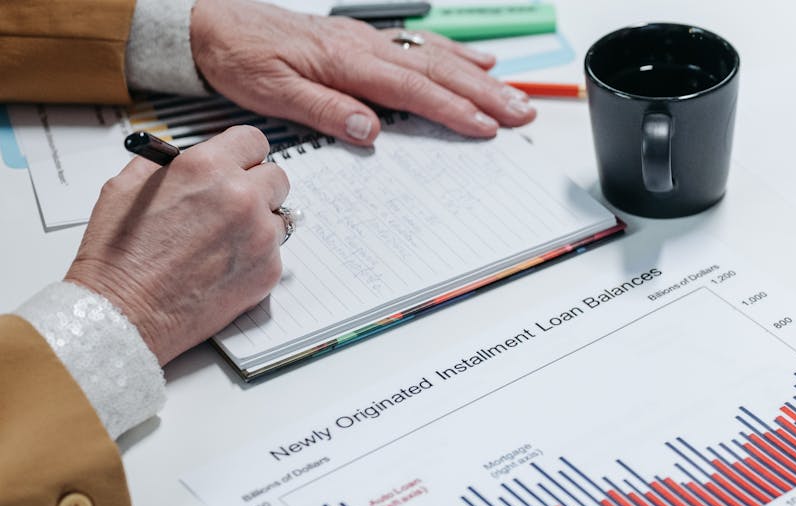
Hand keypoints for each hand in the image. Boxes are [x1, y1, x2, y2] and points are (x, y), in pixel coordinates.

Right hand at [65, 126, 288, 364]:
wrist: (124, 312)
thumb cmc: (119, 255)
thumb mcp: (127, 186)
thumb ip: (168, 164)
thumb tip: (189, 157)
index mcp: (207, 168)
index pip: (253, 141)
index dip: (245, 153)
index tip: (242, 163)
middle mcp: (241, 197)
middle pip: (277, 177)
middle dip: (257, 186)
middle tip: (234, 203)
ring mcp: (260, 236)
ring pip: (280, 216)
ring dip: (260, 223)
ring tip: (223, 240)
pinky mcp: (268, 270)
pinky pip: (275, 252)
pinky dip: (256, 256)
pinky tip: (223, 265)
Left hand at [189, 0, 535, 145]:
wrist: (211, 25)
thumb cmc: (238, 58)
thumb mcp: (270, 93)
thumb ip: (324, 110)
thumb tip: (370, 128)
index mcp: (346, 63)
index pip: (413, 91)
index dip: (454, 109)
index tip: (486, 126)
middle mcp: (364, 47)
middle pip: (437, 71)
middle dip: (485, 94)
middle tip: (521, 112)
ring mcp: (367, 40)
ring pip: (435, 56)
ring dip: (478, 76)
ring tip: (514, 92)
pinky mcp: (362, 39)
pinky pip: (419, 43)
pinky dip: (453, 52)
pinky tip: (476, 59)